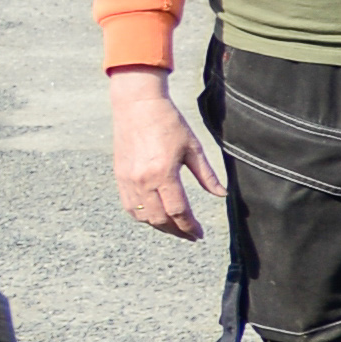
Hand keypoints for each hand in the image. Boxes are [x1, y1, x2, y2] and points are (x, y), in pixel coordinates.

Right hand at [107, 69, 213, 240]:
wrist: (137, 106)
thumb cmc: (168, 123)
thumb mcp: (194, 148)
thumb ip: (207, 175)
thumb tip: (221, 194)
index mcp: (162, 174)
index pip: (178, 211)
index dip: (190, 227)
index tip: (200, 234)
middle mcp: (142, 181)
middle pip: (160, 219)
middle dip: (177, 231)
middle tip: (190, 236)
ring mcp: (127, 180)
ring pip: (142, 216)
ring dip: (159, 226)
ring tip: (176, 228)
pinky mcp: (119, 176)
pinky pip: (129, 206)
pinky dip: (142, 216)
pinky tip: (155, 217)